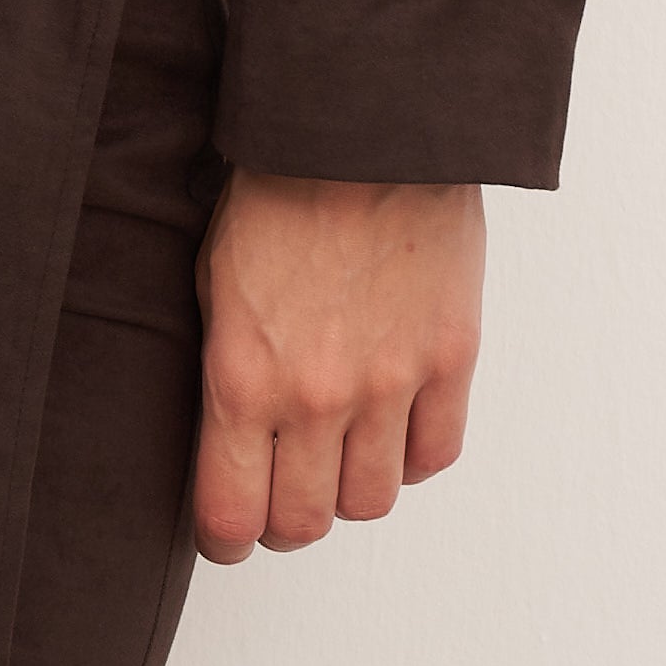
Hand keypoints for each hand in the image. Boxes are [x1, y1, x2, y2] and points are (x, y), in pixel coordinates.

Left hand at [191, 170, 485, 562]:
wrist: (363, 127)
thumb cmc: (277, 192)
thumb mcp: (215, 284)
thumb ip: (226, 375)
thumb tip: (231, 444)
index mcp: (243, 377)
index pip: (232, 514)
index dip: (226, 538)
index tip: (228, 532)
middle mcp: (316, 396)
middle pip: (304, 523)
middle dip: (284, 521)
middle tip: (281, 495)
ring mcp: (390, 383)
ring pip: (371, 500)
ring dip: (349, 489)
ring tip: (338, 454)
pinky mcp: (450, 358)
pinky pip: (436, 454)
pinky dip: (412, 455)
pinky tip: (393, 425)